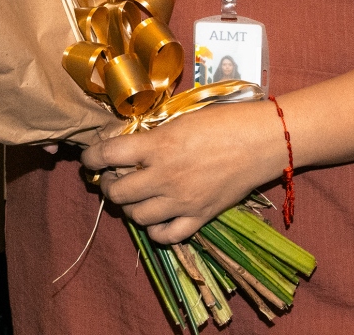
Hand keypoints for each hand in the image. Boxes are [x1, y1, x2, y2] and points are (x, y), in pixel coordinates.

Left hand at [81, 100, 285, 243]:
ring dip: (129, 206)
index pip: (108, 154)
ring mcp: (181, 201)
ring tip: (135, 195)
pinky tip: (157, 218)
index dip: (91, 156)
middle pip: (117, 191)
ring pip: (136, 216)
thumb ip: (153, 135)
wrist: (263, 141)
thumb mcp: (182, 118)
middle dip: (107, 184)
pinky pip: (166, 236)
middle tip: (112, 177)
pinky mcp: (199, 217)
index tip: (90, 157)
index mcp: (158, 147)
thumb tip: (127, 143)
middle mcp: (164, 177)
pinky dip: (155, 230)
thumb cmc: (225, 120)